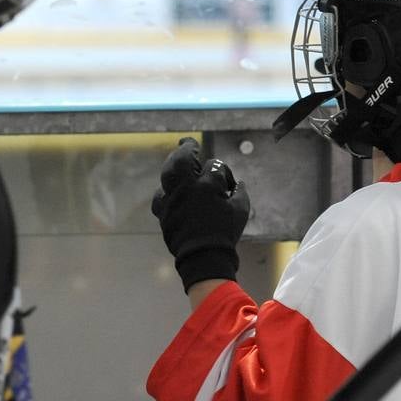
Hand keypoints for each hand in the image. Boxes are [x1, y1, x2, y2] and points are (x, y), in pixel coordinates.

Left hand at [151, 138, 250, 291]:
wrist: (203, 257)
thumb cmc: (225, 234)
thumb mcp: (240, 211)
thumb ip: (240, 193)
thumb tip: (239, 184)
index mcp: (208, 185)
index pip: (215, 166)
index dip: (223, 172)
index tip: (227, 184)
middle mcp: (187, 187)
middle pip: (184, 159)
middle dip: (187, 148)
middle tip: (189, 143)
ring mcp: (173, 199)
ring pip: (168, 173)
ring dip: (173, 163)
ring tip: (177, 157)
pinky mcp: (164, 213)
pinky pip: (160, 197)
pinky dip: (164, 191)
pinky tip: (169, 190)